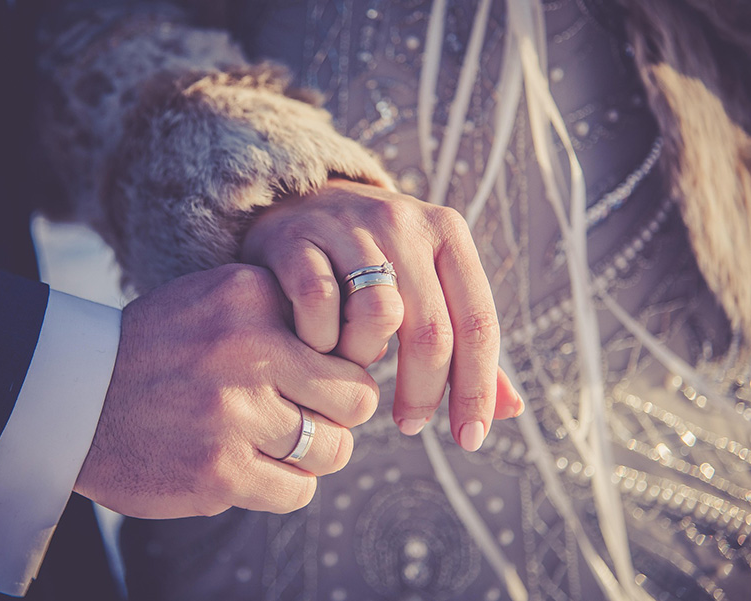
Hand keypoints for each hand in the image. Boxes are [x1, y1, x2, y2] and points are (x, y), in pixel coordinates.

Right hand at [74, 264, 378, 517]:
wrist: (72, 398)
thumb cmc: (157, 350)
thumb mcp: (214, 301)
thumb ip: (280, 315)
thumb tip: (360, 358)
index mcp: (249, 295)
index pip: (344, 338)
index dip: (339, 365)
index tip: (317, 377)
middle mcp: (247, 348)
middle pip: (355, 397)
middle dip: (342, 414)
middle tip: (315, 417)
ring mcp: (233, 413)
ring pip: (331, 449)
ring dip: (315, 454)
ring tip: (280, 445)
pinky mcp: (218, 470)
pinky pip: (296, 490)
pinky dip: (285, 486)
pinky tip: (254, 469)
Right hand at [242, 179, 521, 450]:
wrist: (299, 203)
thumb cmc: (373, 259)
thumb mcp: (427, 284)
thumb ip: (464, 342)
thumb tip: (510, 407)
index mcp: (448, 233)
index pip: (480, 323)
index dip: (478, 389)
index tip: (469, 438)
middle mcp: (404, 223)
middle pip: (432, 329)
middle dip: (425, 391)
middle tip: (411, 425)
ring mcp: (348, 227)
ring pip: (376, 315)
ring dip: (365, 357)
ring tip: (356, 370)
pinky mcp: (297, 239)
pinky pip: (318, 304)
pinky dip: (321, 338)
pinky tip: (317, 349)